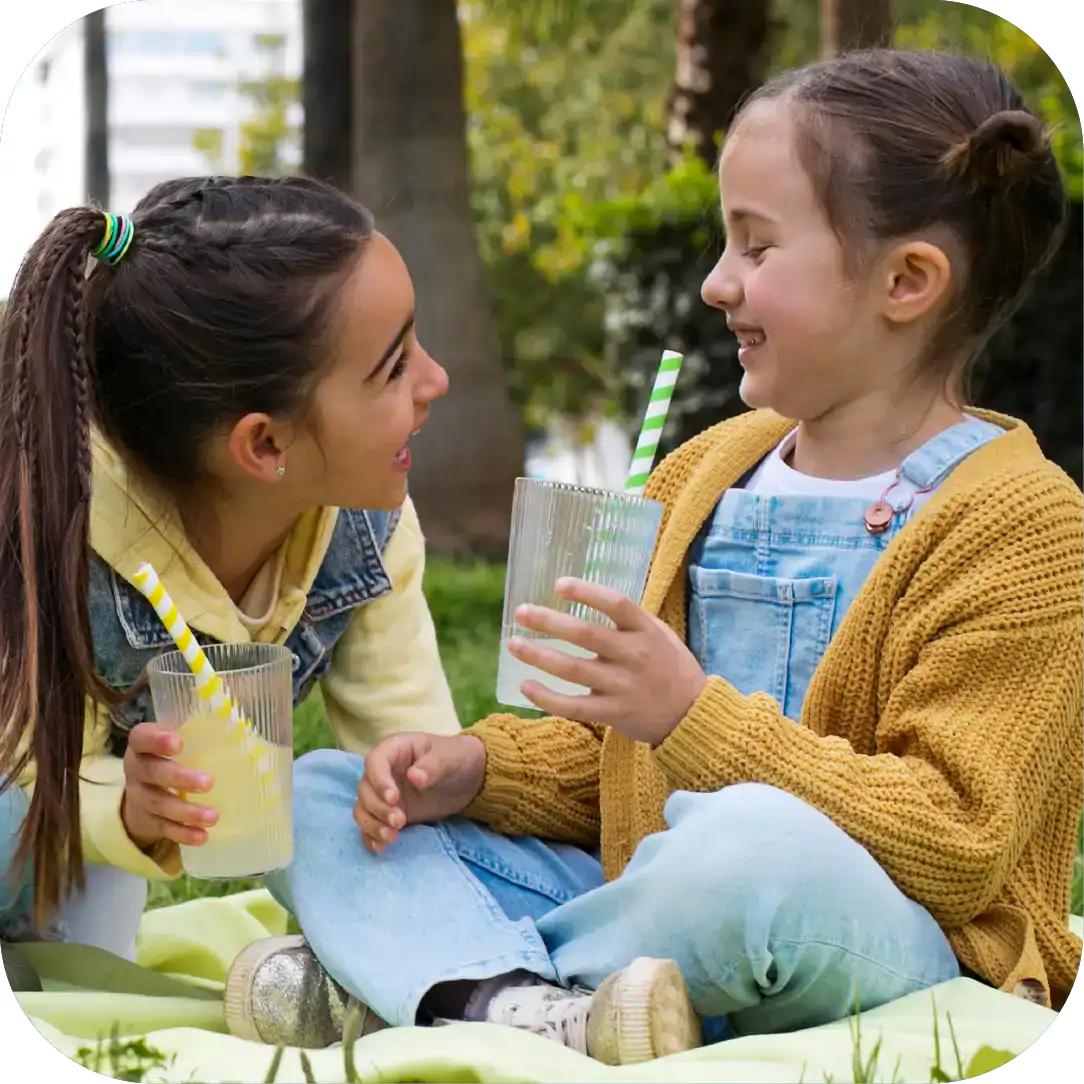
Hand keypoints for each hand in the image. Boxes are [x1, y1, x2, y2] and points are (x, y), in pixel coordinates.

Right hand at [121, 723, 217, 850]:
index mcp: (142, 745)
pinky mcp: (146, 821)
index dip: (157, 740)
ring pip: (159, 804)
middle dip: (180, 778)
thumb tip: (243, 725)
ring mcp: (138, 797)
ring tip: (213, 817)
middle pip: (152, 772)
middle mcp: (136, 769)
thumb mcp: (180, 739)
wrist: (142, 791)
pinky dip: (183, 833)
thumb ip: (201, 731)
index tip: (178, 743)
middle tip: (208, 783)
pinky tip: (202, 836)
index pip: (142, 738)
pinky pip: (163, 829)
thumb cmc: (170, 756)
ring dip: (187, 812)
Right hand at [354, 733, 486, 853]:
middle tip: (400, 821)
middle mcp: (384, 772)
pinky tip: (381, 847)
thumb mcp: (449, 757)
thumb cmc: (456, 758)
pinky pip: (371, 825)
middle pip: (365, 790)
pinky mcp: (388, 814)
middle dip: (378, 808)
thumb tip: (414, 777)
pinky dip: (371, 837)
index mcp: (394, 749)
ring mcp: (384, 794)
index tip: (394, 799)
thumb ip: (433, 765)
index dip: (380, 782)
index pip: (375, 763)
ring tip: (392, 837)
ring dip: (373, 825)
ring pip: (364, 809)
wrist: (466, 778)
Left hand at [508, 577, 706, 744]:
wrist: (692, 714)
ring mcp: (624, 686)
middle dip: (549, 622)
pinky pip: (574, 706)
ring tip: (513, 644)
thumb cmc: (669, 666)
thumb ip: (628, 619)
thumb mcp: (659, 634)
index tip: (559, 584)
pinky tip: (526, 685)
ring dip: (539, 656)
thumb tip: (586, 596)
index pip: (616, 604)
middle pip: (586, 635)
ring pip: (574, 670)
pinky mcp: (614, 713)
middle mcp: (635, 656)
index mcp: (646, 631)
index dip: (587, 592)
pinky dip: (547, 698)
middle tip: (520, 612)